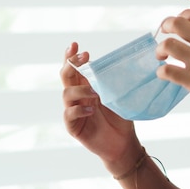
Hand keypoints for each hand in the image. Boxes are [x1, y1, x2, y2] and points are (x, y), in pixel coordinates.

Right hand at [60, 42, 138, 161]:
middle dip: (70, 64)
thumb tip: (116, 62)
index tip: (76, 46)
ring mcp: (73, 110)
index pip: (75, 68)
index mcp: (86, 86)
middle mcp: (77, 96)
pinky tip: (91, 109)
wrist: (123, 142)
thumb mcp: (118, 95)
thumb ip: (112, 81)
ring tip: (96, 93)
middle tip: (82, 58)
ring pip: (66, 93)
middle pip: (66, 76)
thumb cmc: (121, 117)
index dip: (72, 56)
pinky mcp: (73, 127)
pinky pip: (69, 114)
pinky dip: (79, 109)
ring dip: (80, 90)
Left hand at [155, 10, 189, 129]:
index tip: (177, 25)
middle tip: (163, 35)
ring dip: (160, 50)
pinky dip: (161, 72)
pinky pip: (167, 70)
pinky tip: (165, 75)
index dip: (181, 16)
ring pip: (168, 45)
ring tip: (161, 57)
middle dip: (165, 27)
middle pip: (176, 23)